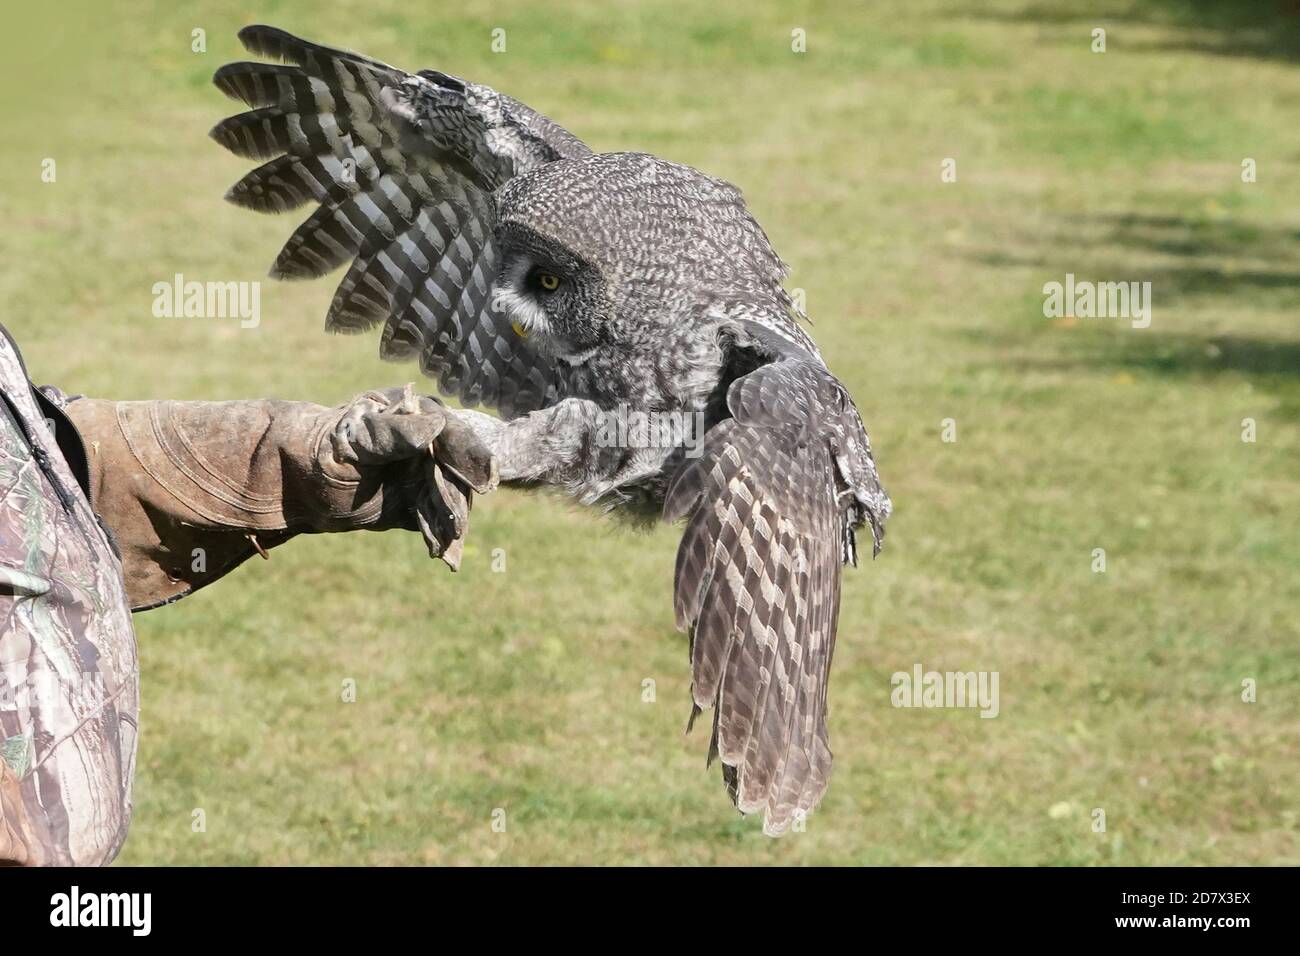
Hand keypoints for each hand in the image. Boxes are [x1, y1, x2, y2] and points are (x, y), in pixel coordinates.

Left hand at [324, 385, 497, 567]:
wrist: (293, 483)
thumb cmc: (322, 450)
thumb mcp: (356, 439)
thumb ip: (394, 433)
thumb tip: (435, 425)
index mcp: (413, 414)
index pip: (451, 433)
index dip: (470, 455)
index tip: (486, 476)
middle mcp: (424, 443)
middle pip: (455, 469)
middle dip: (458, 494)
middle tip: (459, 519)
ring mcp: (421, 474)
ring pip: (447, 496)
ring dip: (451, 519)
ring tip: (450, 540)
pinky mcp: (414, 502)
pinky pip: (433, 518)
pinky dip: (439, 534)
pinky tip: (444, 555)